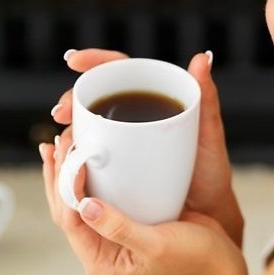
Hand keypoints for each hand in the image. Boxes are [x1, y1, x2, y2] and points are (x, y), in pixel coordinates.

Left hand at [39, 136, 246, 274]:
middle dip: (58, 176)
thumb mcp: (156, 244)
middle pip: (65, 210)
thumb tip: (86, 206)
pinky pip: (94, 196)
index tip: (71, 157)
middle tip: (57, 144)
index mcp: (102, 264)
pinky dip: (84, 176)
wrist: (217, 263)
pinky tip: (81, 156)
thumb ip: (120, 228)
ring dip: (65, 174)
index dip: (67, 187)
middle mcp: (100, 252)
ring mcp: (108, 237)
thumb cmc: (193, 258)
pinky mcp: (120, 221)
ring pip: (75, 202)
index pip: (71, 222)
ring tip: (57, 146)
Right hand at [51, 49, 242, 244]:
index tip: (74, 62)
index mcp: (154, 101)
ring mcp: (122, 143)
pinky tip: (64, 162)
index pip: (120, 70)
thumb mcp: (209, 135)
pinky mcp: (114, 168)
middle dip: (72, 99)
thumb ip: (207, 98)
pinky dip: (73, 156)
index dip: (95, 61)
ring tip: (63, 139)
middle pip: (97, 98)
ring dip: (69, 128)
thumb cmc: (211, 174)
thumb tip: (202, 58)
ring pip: (88, 126)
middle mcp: (135, 118)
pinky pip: (90, 156)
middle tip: (62, 111)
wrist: (207, 216)